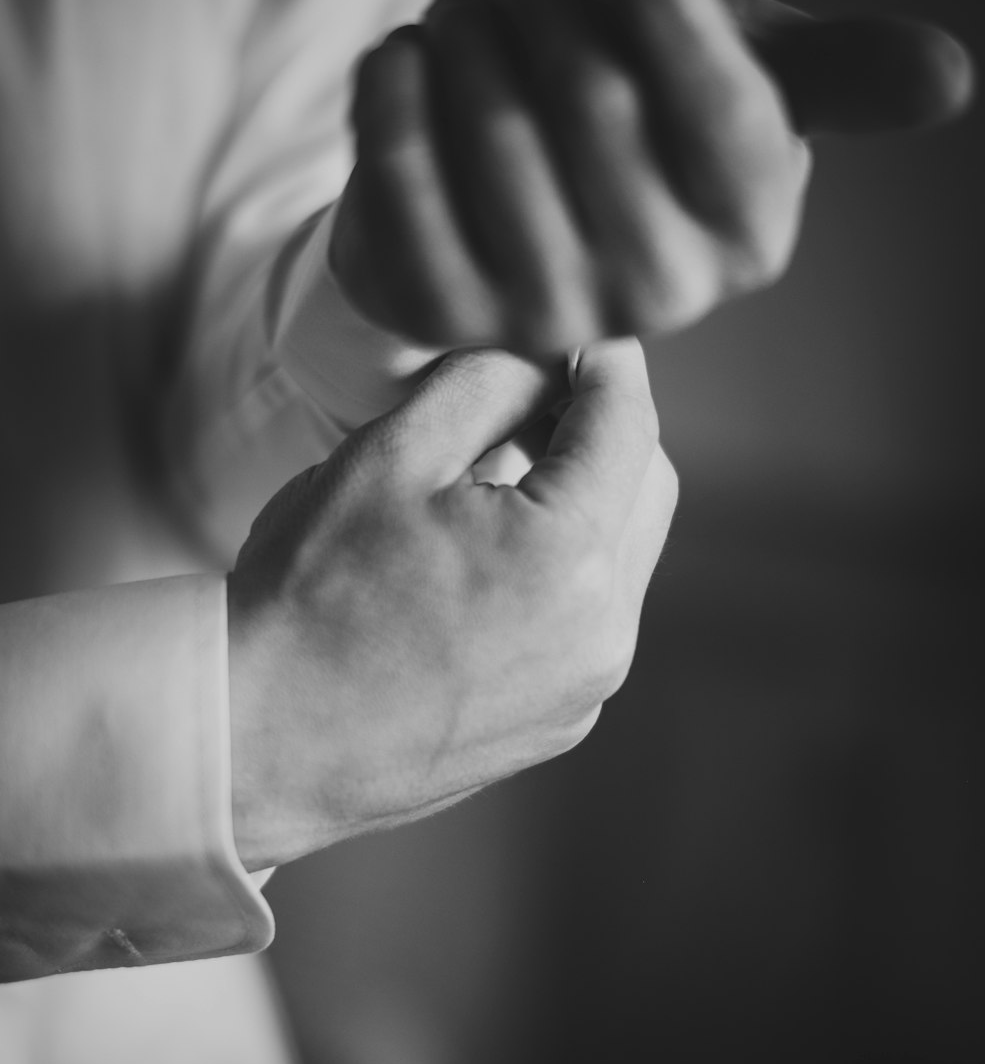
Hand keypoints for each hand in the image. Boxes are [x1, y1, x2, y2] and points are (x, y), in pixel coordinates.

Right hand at [227, 337, 675, 867]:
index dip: (604, 355)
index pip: (628, 419)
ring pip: (625, 557)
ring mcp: (586, 688)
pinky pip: (591, 621)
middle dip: (602, 428)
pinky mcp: (562, 723)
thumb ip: (489, 382)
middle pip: (646, 487)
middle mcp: (601, 632)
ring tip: (496, 479)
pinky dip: (564, 574)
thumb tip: (545, 356)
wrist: (260, 738)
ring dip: (584, 502)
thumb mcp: (391, 454)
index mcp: (568, 557)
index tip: (574, 326)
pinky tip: (486, 564)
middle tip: (529, 394)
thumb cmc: (309, 596)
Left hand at [330, 0, 972, 356]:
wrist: (496, 222)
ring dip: (467, 28)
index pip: (721, 103)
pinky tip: (409, 63)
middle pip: (593, 95)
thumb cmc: (629, 136)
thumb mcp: (737, 90)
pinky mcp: (437, 309)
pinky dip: (393, 81)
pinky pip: (396, 167)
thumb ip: (832, 75)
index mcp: (749, 235)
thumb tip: (949, 79)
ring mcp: (541, 314)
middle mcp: (658, 294)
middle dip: (549, 2)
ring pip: (489, 118)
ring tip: (472, 25)